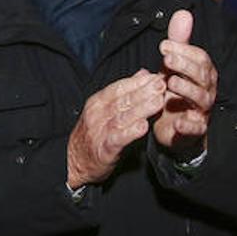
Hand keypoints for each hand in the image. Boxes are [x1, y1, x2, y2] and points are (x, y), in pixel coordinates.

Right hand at [67, 70, 165, 189]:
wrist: (74, 161)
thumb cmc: (94, 134)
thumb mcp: (104, 109)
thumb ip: (124, 91)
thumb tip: (143, 73)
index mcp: (97, 102)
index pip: (118, 87)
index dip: (138, 81)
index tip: (156, 76)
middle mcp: (96, 114)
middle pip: (122, 100)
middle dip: (143, 92)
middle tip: (161, 85)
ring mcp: (99, 131)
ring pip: (122, 117)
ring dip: (141, 109)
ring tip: (158, 102)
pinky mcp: (104, 149)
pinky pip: (118, 139)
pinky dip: (130, 132)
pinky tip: (143, 127)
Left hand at [153, 10, 217, 157]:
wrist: (174, 126)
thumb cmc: (176, 90)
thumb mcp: (174, 64)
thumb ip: (178, 41)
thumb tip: (182, 12)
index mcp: (202, 73)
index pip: (200, 57)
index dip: (184, 50)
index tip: (163, 45)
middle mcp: (206, 89)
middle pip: (203, 75)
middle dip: (185, 65)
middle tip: (166, 58)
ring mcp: (202, 110)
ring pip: (201, 98)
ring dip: (186, 89)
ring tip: (170, 82)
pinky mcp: (195, 129)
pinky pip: (196, 127)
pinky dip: (189, 124)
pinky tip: (179, 121)